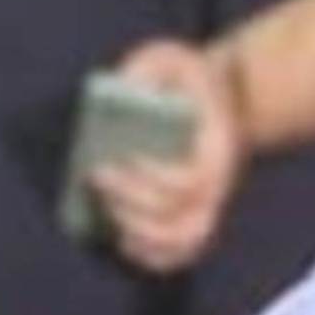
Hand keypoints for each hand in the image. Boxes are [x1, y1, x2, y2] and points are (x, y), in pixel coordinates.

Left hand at [90, 37, 252, 274]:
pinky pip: (180, 254)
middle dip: (132, 202)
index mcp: (217, 150)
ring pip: (183, 242)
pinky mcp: (194, 217)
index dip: (152, 179)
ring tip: (107, 215)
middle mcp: (219, 186)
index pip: (190, 183)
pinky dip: (153, 256)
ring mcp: (208, 205)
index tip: (119, 157)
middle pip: (182, 218)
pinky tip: (124, 240)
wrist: (216, 97)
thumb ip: (148, 68)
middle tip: (95, 175)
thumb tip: (121, 92)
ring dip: (143, 236)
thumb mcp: (171, 58)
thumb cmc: (185, 79)